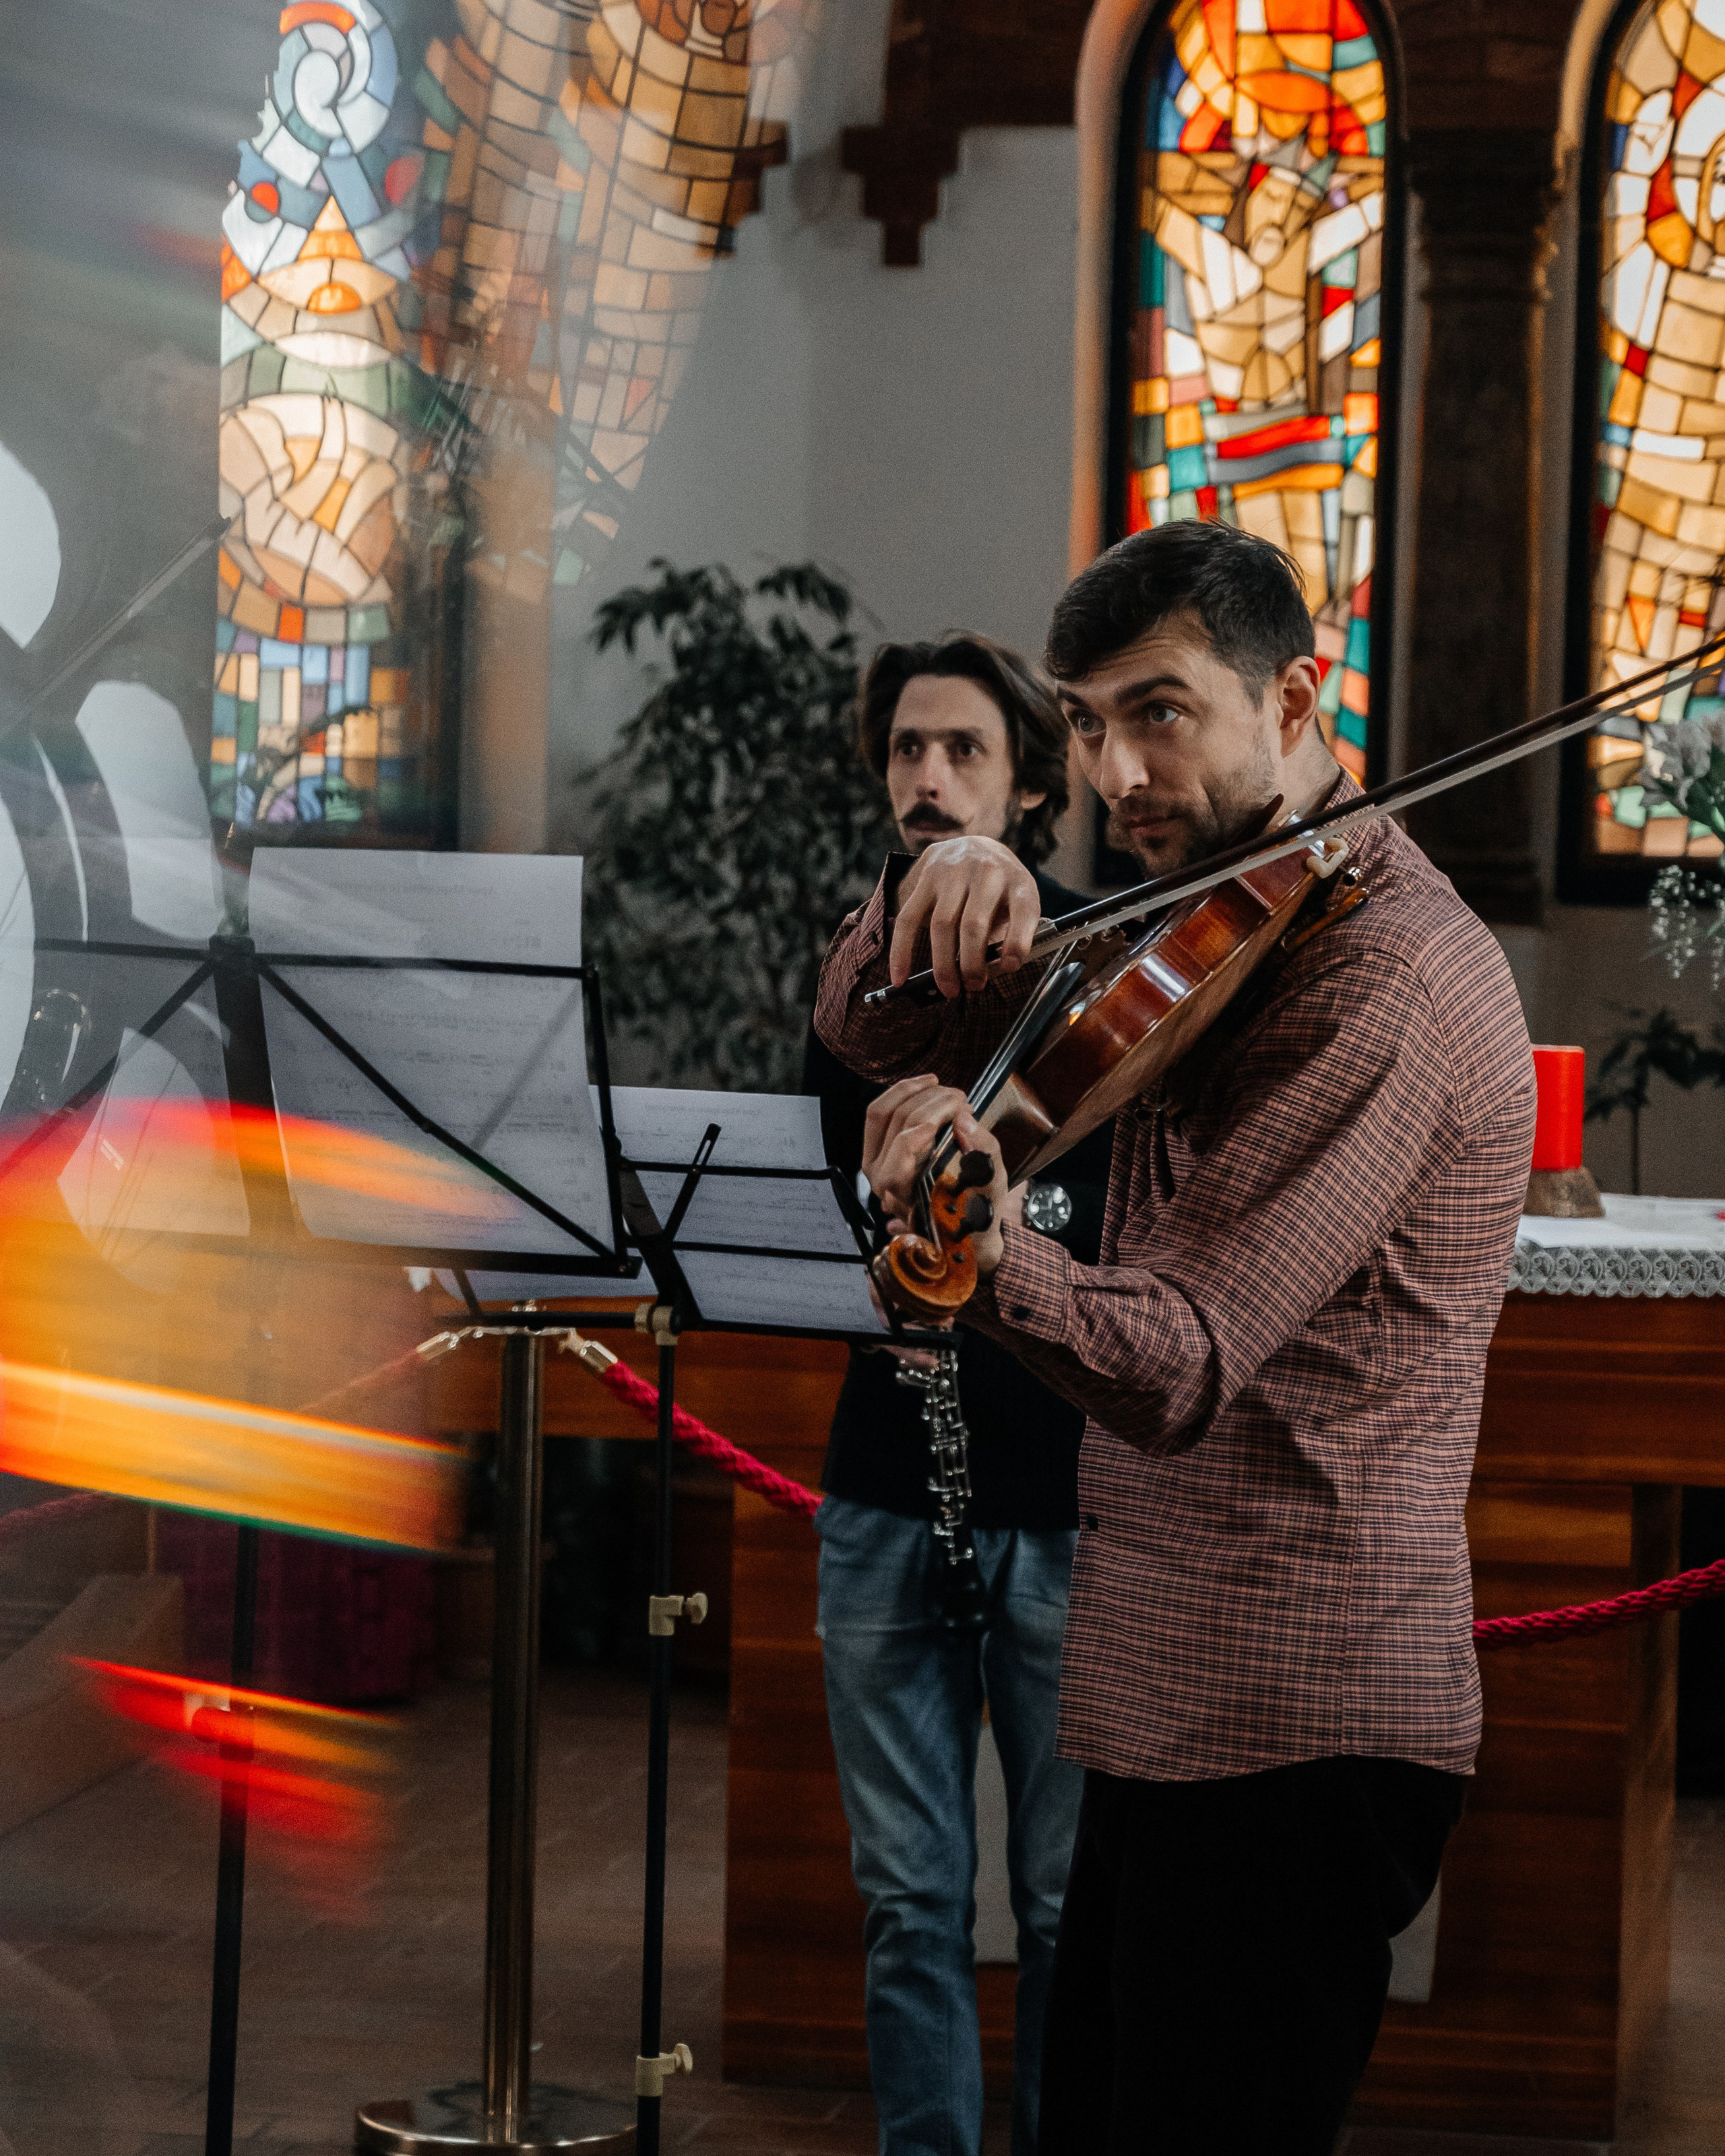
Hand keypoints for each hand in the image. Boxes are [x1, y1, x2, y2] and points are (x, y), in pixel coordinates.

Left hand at [862, 1076, 1017, 1278]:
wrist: (962, 1235)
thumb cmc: (974, 1215)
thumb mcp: (990, 1185)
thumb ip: (982, 1152)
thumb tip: (964, 1121)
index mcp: (903, 1191)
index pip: (907, 1141)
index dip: (937, 1113)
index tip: (963, 1105)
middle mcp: (881, 1179)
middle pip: (896, 1120)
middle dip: (931, 1099)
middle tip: (960, 1097)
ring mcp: (874, 1165)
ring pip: (882, 1112)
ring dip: (914, 1091)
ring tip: (943, 1087)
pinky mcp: (875, 1153)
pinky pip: (878, 1115)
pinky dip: (900, 1095)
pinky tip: (923, 1087)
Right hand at [890, 836, 1042, 996]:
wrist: (974, 844)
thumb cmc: (1000, 888)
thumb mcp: (1018, 902)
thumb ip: (1013, 934)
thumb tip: (995, 970)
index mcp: (1018, 882)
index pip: (1023, 910)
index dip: (1018, 942)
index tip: (1010, 966)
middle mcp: (987, 872)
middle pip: (974, 924)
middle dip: (971, 964)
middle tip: (973, 986)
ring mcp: (954, 873)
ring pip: (942, 925)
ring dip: (943, 964)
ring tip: (949, 988)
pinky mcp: (926, 878)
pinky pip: (909, 918)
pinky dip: (902, 952)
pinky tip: (901, 976)